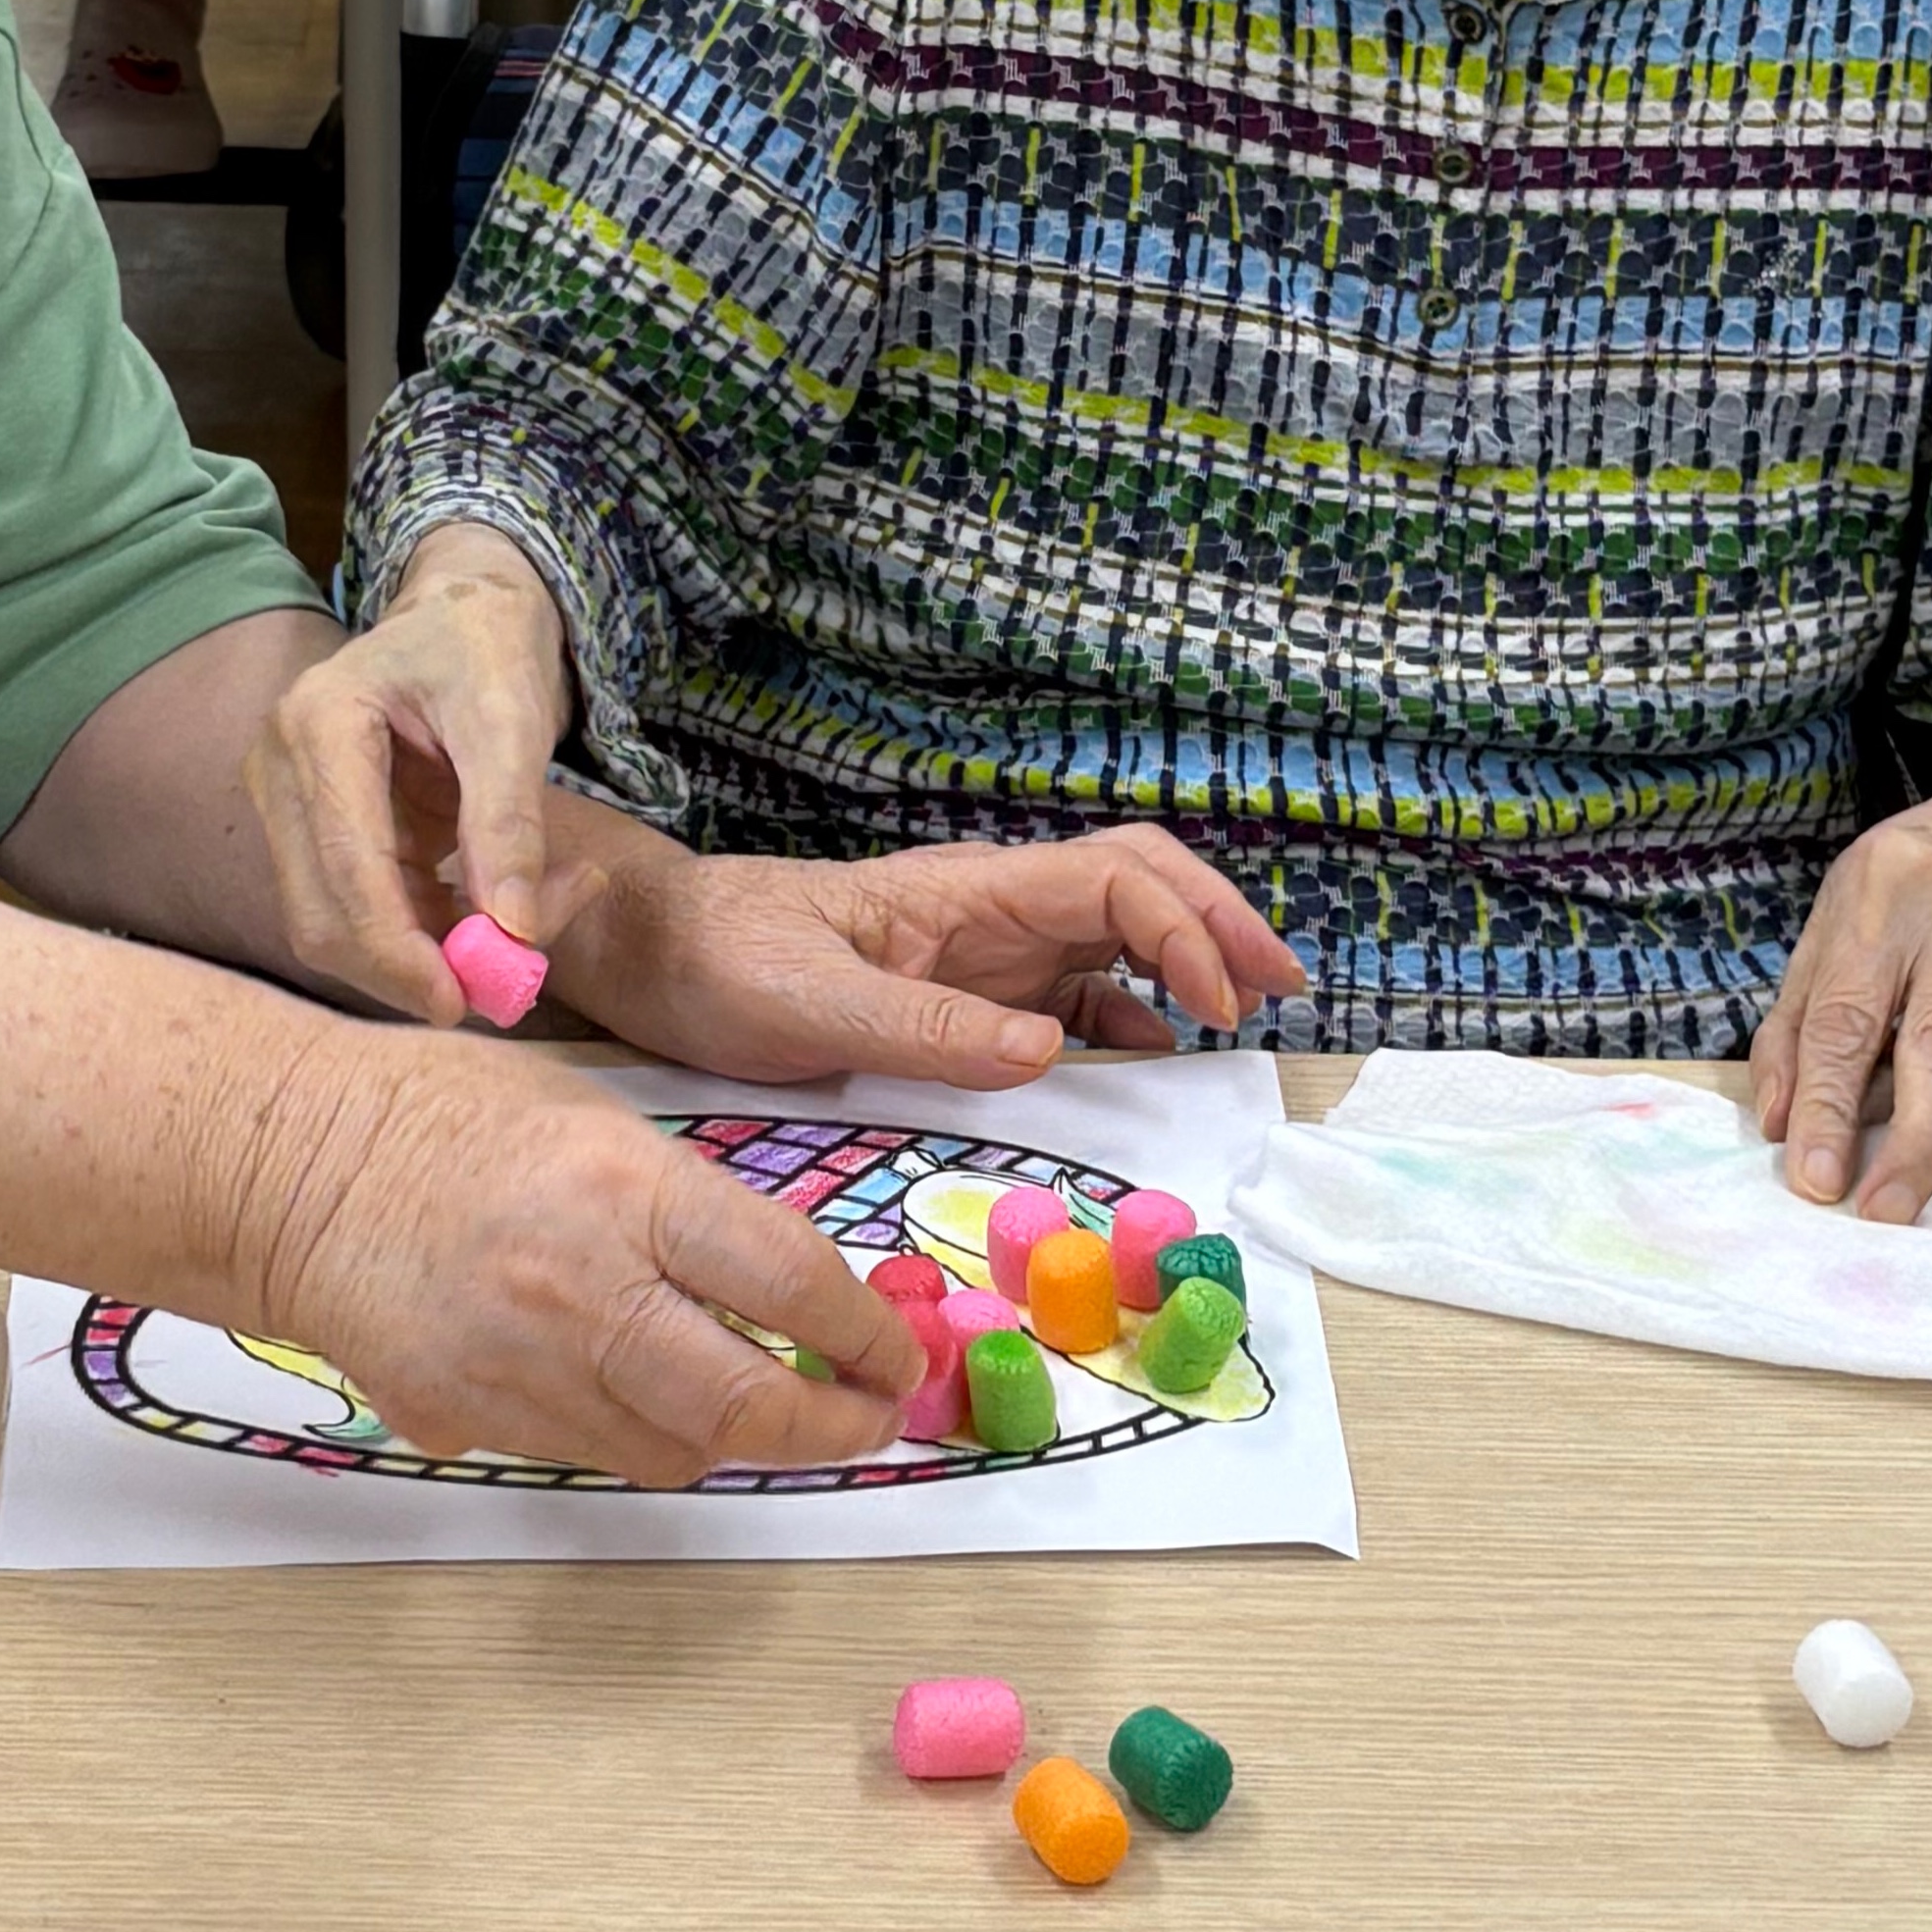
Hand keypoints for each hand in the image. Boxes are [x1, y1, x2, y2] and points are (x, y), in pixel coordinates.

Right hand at [246, 526, 573, 1025]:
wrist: (467, 612)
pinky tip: (503, 904)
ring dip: (432, 952)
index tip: (463, 1000)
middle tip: (509, 985)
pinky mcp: (319, 835)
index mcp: (317, 725)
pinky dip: (434, 932)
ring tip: (537, 914)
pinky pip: (367, 913)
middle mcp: (281, 770)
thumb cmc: (487, 644)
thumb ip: (509, 819)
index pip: (342, 866)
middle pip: (321, 916)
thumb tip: (515, 931)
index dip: (396, 948)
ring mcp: (291, 807)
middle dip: (412, 966)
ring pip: (340, 928)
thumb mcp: (512, 717)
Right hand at [250, 1030, 920, 1482]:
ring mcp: (518, 1372)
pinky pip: (583, 1452)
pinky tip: (621, 1383)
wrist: (283, 1165)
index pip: (791, 1285)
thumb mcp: (594, 1114)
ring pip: (673, 1453)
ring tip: (751, 1401)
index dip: (865, 1337)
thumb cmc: (439, 1109)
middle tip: (861, 1418)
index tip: (894, 1356)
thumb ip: (687, 1204)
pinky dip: (627, 1430)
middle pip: (746, 1406)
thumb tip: (779, 1285)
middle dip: (829, 1427)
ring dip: (729, 1435)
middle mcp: (582, 1292)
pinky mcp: (465, 1423)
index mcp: (626, 1190)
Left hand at [555, 828, 1307, 1094]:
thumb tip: (1054, 1049)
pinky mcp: (962, 995)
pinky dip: (1128, 1013)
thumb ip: (924, 1030)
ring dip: (1187, 960)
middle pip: (1136, 884)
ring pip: (1115, 933)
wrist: (650, 953)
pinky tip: (1153, 1054)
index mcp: (962, 893)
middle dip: (1217, 922)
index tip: (1216, 1002)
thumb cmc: (717, 963)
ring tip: (1248, 1013)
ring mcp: (980, 952)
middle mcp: (988, 912)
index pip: (1111, 878)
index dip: (1184, 927)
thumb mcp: (807, 1003)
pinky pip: (1068, 992)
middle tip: (1281, 987)